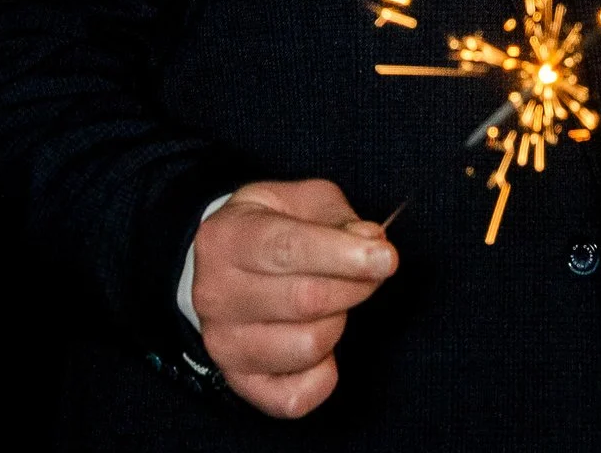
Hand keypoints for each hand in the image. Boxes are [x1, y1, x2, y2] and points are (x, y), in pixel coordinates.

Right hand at [190, 179, 397, 418]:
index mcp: (226, 238)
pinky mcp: (239, 382)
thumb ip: (338, 218)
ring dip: (339, 323)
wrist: (223, 266)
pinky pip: (294, 398)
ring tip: (334, 304)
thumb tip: (371, 243)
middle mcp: (215, 294)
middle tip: (371, 274)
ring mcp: (223, 343)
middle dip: (355, 286)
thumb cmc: (271, 228)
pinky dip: (323, 376)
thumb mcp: (301, 202)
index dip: (344, 255)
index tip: (386, 258)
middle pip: (305, 300)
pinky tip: (323, 348)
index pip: (288, 249)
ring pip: (307, 346)